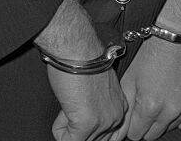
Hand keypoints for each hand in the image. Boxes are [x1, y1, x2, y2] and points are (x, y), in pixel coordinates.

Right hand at [38, 0, 128, 140]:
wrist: (77, 48)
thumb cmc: (82, 60)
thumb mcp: (98, 88)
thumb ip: (99, 106)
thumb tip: (87, 121)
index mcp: (121, 106)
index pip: (106, 136)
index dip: (86, 128)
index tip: (79, 114)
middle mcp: (117, 115)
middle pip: (91, 140)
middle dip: (76, 127)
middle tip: (74, 104)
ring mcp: (104, 121)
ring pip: (77, 140)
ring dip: (66, 124)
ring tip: (71, 100)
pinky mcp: (87, 124)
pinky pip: (67, 140)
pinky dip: (60, 127)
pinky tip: (66, 105)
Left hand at [113, 38, 180, 139]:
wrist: (179, 33)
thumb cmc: (151, 54)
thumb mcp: (130, 79)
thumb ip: (124, 111)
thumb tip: (116, 136)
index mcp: (150, 106)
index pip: (136, 135)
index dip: (135, 122)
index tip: (137, 109)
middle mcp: (171, 110)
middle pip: (153, 135)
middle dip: (149, 123)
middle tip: (150, 102)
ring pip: (170, 128)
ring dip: (165, 118)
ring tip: (164, 96)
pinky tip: (177, 99)